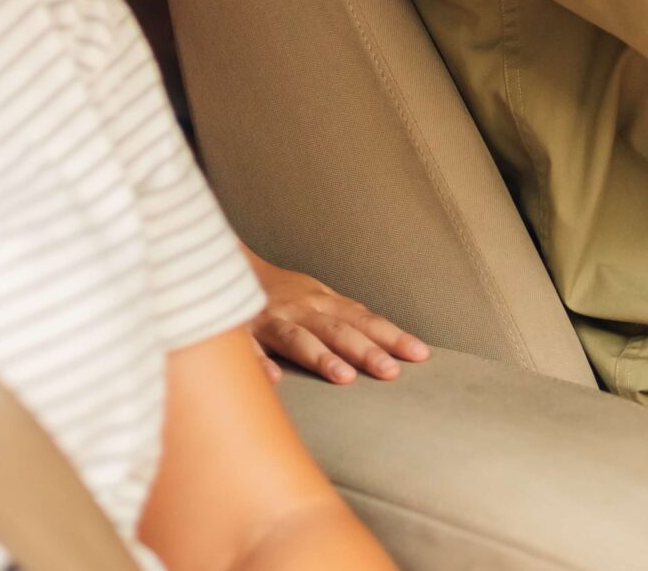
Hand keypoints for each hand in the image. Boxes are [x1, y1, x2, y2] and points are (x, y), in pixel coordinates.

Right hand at [246, 252, 430, 383]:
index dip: (391, 337)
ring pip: (298, 339)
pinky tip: (274, 380)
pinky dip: (260, 363)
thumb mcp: (316, 297)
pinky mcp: (240, 332)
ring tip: (344, 377)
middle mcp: (300, 310)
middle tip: (390, 371)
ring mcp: (270, 320)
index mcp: (322, 303)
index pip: (363, 320)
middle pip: (336, 330)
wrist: (227, 267)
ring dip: (321, 356)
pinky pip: (249, 349)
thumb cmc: (281, 291)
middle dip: (364, 350)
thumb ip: (345, 318)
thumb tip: (388, 340)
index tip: (419, 354)